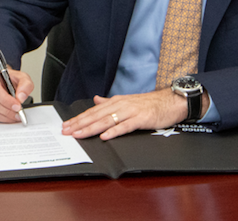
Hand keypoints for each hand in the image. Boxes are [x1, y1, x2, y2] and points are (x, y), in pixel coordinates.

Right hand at [0, 64, 33, 123]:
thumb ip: (25, 85)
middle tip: (17, 113)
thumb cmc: (6, 78)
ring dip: (2, 116)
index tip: (17, 106)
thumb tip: (21, 97)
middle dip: (6, 110)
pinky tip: (4, 115)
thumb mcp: (20, 77)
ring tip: (13, 116)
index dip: (6, 100)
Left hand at [61, 89, 206, 140]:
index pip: (92, 111)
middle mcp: (120, 105)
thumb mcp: (126, 101)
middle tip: (66, 131)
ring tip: (79, 134)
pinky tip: (104, 136)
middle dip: (79, 124)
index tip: (66, 125)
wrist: (170, 101)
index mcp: (115, 102)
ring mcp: (130, 112)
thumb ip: (109, 102)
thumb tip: (96, 100)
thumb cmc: (148, 104)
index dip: (78, 119)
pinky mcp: (140, 119)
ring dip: (91, 128)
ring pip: (106, 121)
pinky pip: (125, 126)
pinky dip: (114, 131)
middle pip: (95, 116)